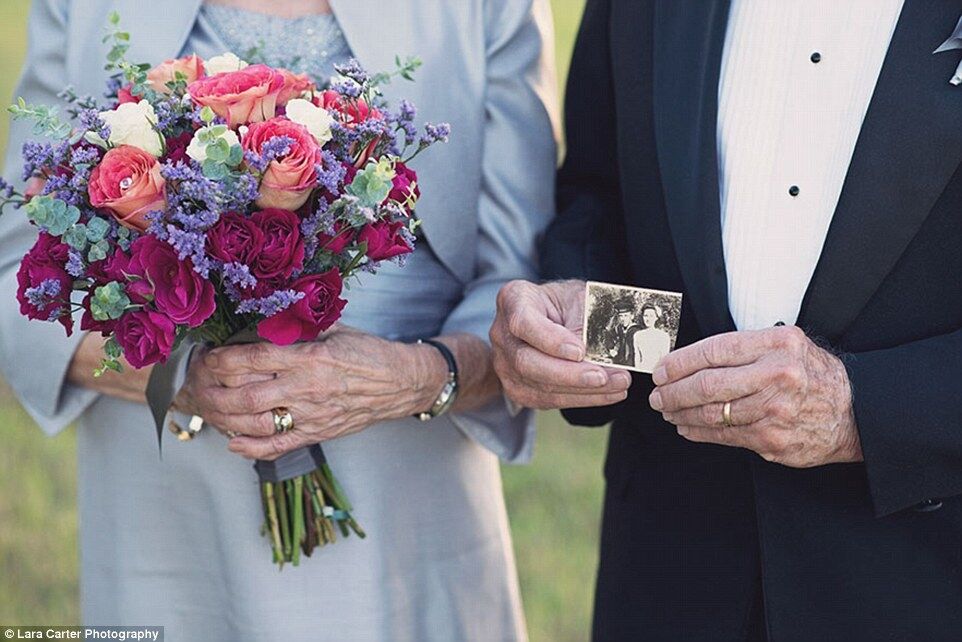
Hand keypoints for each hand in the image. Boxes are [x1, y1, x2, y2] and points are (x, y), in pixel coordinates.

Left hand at [180, 325, 445, 459]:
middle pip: (246, 395)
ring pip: (257, 423)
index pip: (253, 360)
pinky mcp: (319, 433)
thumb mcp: (334, 330)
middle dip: (214, 391)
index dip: (223, 359)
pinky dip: (251, 449)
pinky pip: (279, 446)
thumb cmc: (368, 352)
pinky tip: (233, 443)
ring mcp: (312, 415)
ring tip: (208, 409)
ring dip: (225, 418)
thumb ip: (299, 329)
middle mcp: (307, 388)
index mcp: (310, 357)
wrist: (401, 382)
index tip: (208, 356)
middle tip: (198, 384)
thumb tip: (262, 322)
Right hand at [490, 279, 631, 408]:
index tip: (580, 351)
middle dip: (569, 374)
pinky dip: (581, 398)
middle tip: (604, 376)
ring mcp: (505, 364)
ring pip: (539, 386)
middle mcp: (502, 334)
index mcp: (514, 300)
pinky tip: (608, 393)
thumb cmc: (568, 303)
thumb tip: (606, 355)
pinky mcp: (519, 388)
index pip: (524, 323)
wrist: (556, 317)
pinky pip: (548, 399)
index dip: (551, 340)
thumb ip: (588, 323)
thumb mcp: (581, 298)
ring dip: (582, 390)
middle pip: (527, 361)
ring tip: (618, 384)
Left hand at [649, 326, 861, 466]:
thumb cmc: (812, 374)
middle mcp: (778, 376)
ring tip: (668, 410)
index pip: (715, 350)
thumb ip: (744, 348)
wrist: (856, 412)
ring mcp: (775, 411)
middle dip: (673, 391)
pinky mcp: (773, 440)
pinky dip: (698, 432)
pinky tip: (687, 427)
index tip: (660, 370)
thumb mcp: (786, 345)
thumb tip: (688, 360)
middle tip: (657, 395)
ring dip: (681, 413)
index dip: (680, 362)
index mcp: (778, 345)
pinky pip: (724, 436)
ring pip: (712, 414)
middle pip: (708, 385)